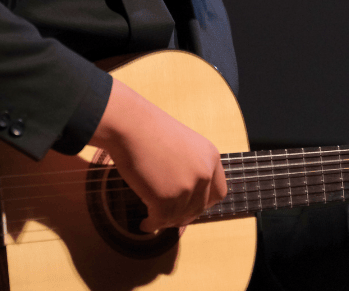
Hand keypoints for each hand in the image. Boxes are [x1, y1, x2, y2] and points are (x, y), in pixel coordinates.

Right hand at [90, 78, 226, 231]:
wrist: (130, 124)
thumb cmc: (149, 130)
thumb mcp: (182, 146)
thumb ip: (189, 169)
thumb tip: (184, 200)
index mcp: (211, 157)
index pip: (218, 192)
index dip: (204, 204)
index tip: (190, 209)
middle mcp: (204, 172)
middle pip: (199, 208)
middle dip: (183, 217)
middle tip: (167, 218)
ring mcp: (187, 186)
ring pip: (178, 217)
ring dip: (165, 221)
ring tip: (152, 219)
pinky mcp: (167, 198)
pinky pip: (161, 220)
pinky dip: (152, 225)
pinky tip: (145, 223)